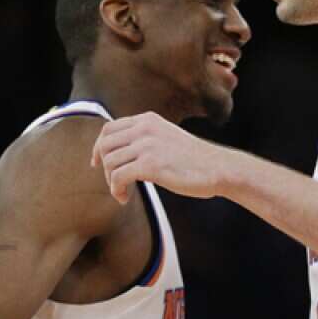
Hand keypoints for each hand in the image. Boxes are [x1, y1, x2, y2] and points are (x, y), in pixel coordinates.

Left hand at [92, 112, 229, 203]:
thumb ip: (146, 139)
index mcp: (147, 120)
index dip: (99, 148)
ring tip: (123, 193)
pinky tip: (125, 198)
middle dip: (104, 167)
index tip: (98, 164)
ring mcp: (147, 145)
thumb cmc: (195, 160)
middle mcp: (144, 129)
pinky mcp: (150, 165)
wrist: (219, 168)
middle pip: (105, 145)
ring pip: (109, 163)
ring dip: (111, 182)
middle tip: (115, 183)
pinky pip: (118, 177)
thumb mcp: (167, 138)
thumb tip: (122, 153)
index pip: (109, 129)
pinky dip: (116, 191)